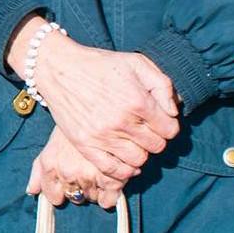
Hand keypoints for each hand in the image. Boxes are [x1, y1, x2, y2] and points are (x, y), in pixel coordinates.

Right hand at [8, 17, 180, 172]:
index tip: (160, 121)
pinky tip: (125, 160)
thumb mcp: (137, 62)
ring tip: (134, 142)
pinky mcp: (86, 145)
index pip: (170, 130)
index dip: (169, 126)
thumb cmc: (100, 64)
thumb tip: (173, 111)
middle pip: (156, 146)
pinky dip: (124, 170)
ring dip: (141, 153)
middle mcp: (122, 122)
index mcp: (138, 101)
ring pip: (138, 160)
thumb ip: (163, 85)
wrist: (60, 69)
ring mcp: (103, 136)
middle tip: (147, 130)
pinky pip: (113, 170)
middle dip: (156, 138)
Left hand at [27, 127, 134, 208]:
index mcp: (51, 165)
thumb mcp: (52, 143)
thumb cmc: (75, 122)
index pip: (55, 197)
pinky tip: (114, 182)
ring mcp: (88, 175)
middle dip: (83, 188)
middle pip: (75, 197)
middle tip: (91, 170)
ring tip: (102, 171)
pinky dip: (112, 195)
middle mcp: (67, 171)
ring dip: (98, 189)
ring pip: (93, 198)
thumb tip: (31, 191)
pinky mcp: (110, 177)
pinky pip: (108, 200)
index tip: (73, 182)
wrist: (97, 103)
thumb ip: (39, 168)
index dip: (64, 191)